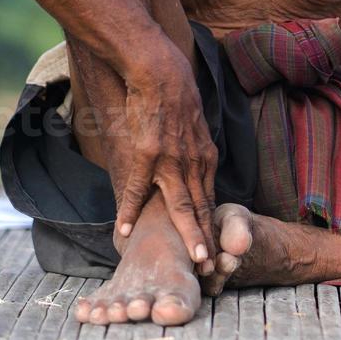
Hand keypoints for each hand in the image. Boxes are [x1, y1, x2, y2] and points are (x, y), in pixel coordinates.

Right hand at [115, 45, 218, 275]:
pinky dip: (129, 211)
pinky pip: (136, 188)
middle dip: (208, 239)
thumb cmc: (175, 94)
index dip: (212, 225)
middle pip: (203, 207)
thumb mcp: (195, 125)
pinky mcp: (146, 154)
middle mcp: (193, 162)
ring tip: (192, 260)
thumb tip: (194, 166)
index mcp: (204, 156)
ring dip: (188, 234)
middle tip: (213, 268)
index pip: (211, 198)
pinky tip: (123, 230)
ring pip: (182, 205)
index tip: (217, 248)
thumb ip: (195, 149)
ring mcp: (171, 160)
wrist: (160, 71)